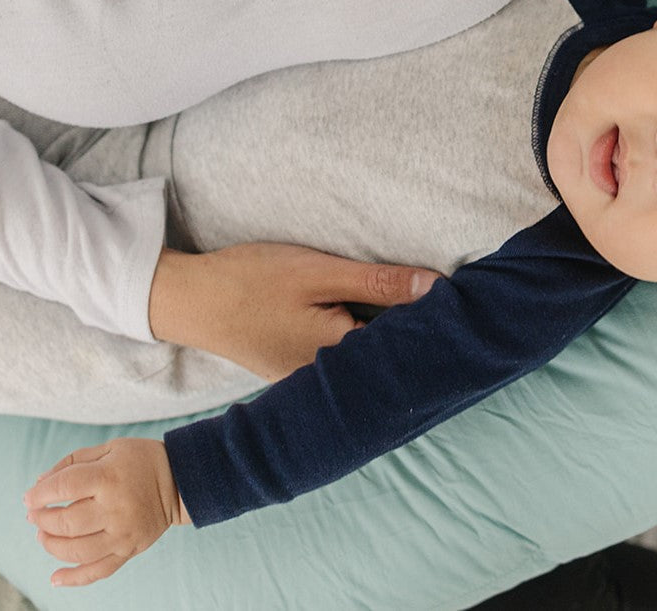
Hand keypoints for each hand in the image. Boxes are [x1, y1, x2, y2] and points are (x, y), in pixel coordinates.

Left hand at [24, 439, 187, 586]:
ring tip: (43, 535)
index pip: (63, 487)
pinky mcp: (128, 549)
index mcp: (109, 476)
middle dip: (42, 520)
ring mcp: (122, 533)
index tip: (29, 497)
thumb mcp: (111, 447)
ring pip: (76, 550)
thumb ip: (74, 461)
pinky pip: (97, 571)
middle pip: (65, 522)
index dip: (40, 494)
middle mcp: (115, 507)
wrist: (181, 479)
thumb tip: (39, 483)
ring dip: (51, 545)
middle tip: (35, 515)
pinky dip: (73, 579)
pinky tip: (55, 579)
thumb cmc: (141, 460)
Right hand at [149, 243, 440, 380]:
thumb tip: (438, 287)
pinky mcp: (297, 373)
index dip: (437, 328)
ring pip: (366, 363)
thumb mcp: (320, 272)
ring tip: (426, 315)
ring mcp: (309, 382)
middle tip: (456, 309)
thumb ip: (379, 283)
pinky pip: (344, 363)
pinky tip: (379, 326)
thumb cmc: (252, 281)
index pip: (405, 349)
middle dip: (419, 337)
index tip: (468, 307)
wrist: (189, 299)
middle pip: (388, 361)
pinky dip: (362, 344)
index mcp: (338, 360)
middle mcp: (327, 384)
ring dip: (391, 341)